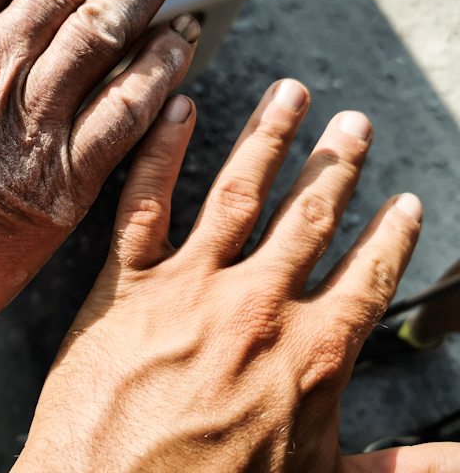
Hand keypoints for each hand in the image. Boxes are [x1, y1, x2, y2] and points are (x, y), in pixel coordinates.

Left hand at [14, 81, 424, 471]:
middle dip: (335, 165)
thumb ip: (402, 470)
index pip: (365, 276)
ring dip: (269, 138)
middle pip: (310, 219)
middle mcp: (258, 307)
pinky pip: (145, 204)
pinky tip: (179, 111)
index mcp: (312, 354)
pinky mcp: (126, 285)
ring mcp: (190, 288)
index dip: (389, 236)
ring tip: (290, 94)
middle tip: (353, 121)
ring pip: (240, 195)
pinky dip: (162, 152)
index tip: (402, 202)